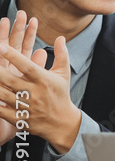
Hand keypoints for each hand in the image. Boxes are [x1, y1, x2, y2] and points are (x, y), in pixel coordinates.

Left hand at [0, 35, 77, 153]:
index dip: (13, 56)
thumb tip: (60, 37)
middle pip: (10, 80)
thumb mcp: (63, 73)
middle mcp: (34, 93)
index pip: (27, 66)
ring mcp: (25, 107)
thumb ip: (61, 54)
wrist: (61, 122)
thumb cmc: (61, 94)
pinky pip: (1, 111)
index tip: (1, 46)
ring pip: (3, 95)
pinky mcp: (18, 119)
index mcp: (44, 80)